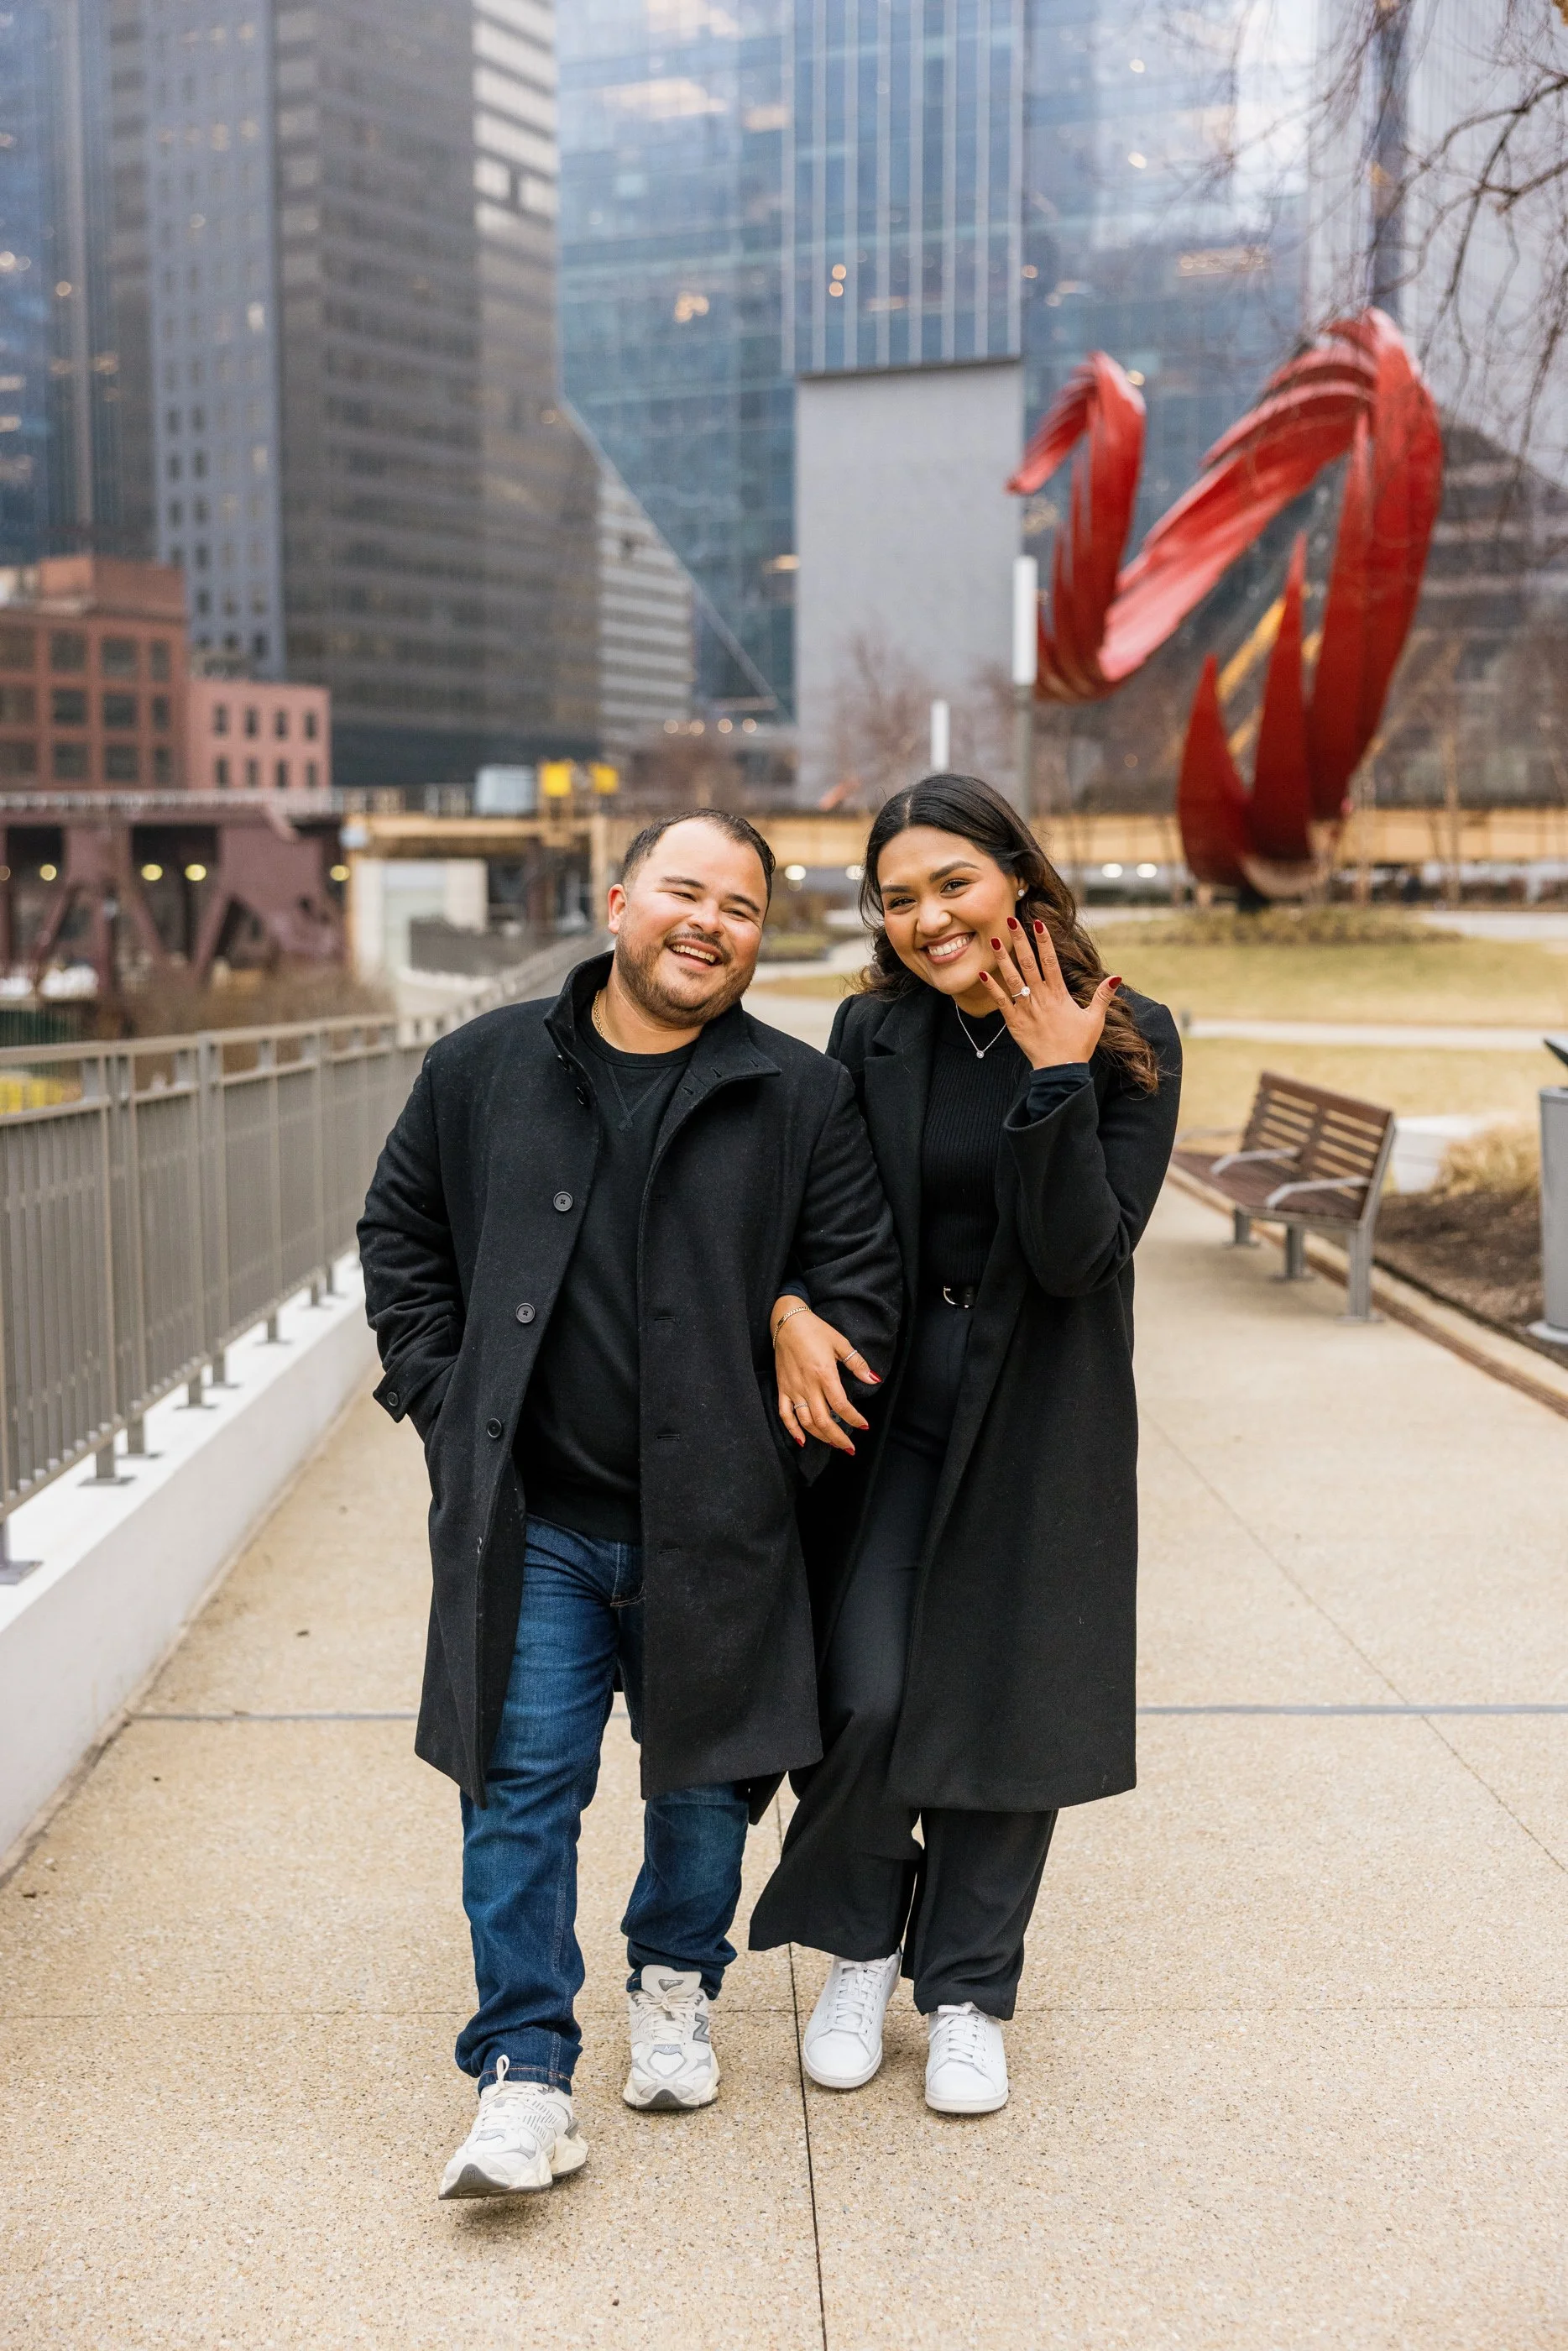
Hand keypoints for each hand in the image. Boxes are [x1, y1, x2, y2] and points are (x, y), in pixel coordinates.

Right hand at [770, 1297, 880, 1453]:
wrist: (787, 1322)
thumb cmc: (816, 1330)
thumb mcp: (840, 1343)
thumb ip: (857, 1364)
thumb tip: (874, 1380)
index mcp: (824, 1374)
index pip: (841, 1405)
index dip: (854, 1419)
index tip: (864, 1426)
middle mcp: (808, 1385)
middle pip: (823, 1420)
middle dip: (838, 1437)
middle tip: (849, 1448)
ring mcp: (793, 1388)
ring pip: (805, 1421)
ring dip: (820, 1436)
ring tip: (833, 1444)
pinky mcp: (782, 1388)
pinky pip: (784, 1413)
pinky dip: (792, 1429)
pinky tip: (802, 1440)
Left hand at [976, 916, 1120, 1069]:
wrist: (1060, 1070)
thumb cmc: (1078, 1045)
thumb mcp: (1095, 1019)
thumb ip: (1103, 996)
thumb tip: (1117, 977)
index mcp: (1059, 994)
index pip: (1050, 961)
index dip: (1044, 941)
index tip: (1038, 923)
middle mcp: (1040, 997)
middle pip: (1028, 963)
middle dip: (1020, 940)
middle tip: (1011, 920)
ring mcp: (1025, 1008)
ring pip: (1012, 978)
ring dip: (1003, 958)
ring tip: (995, 939)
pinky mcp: (1014, 1022)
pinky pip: (1000, 1001)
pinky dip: (991, 987)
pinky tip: (983, 973)